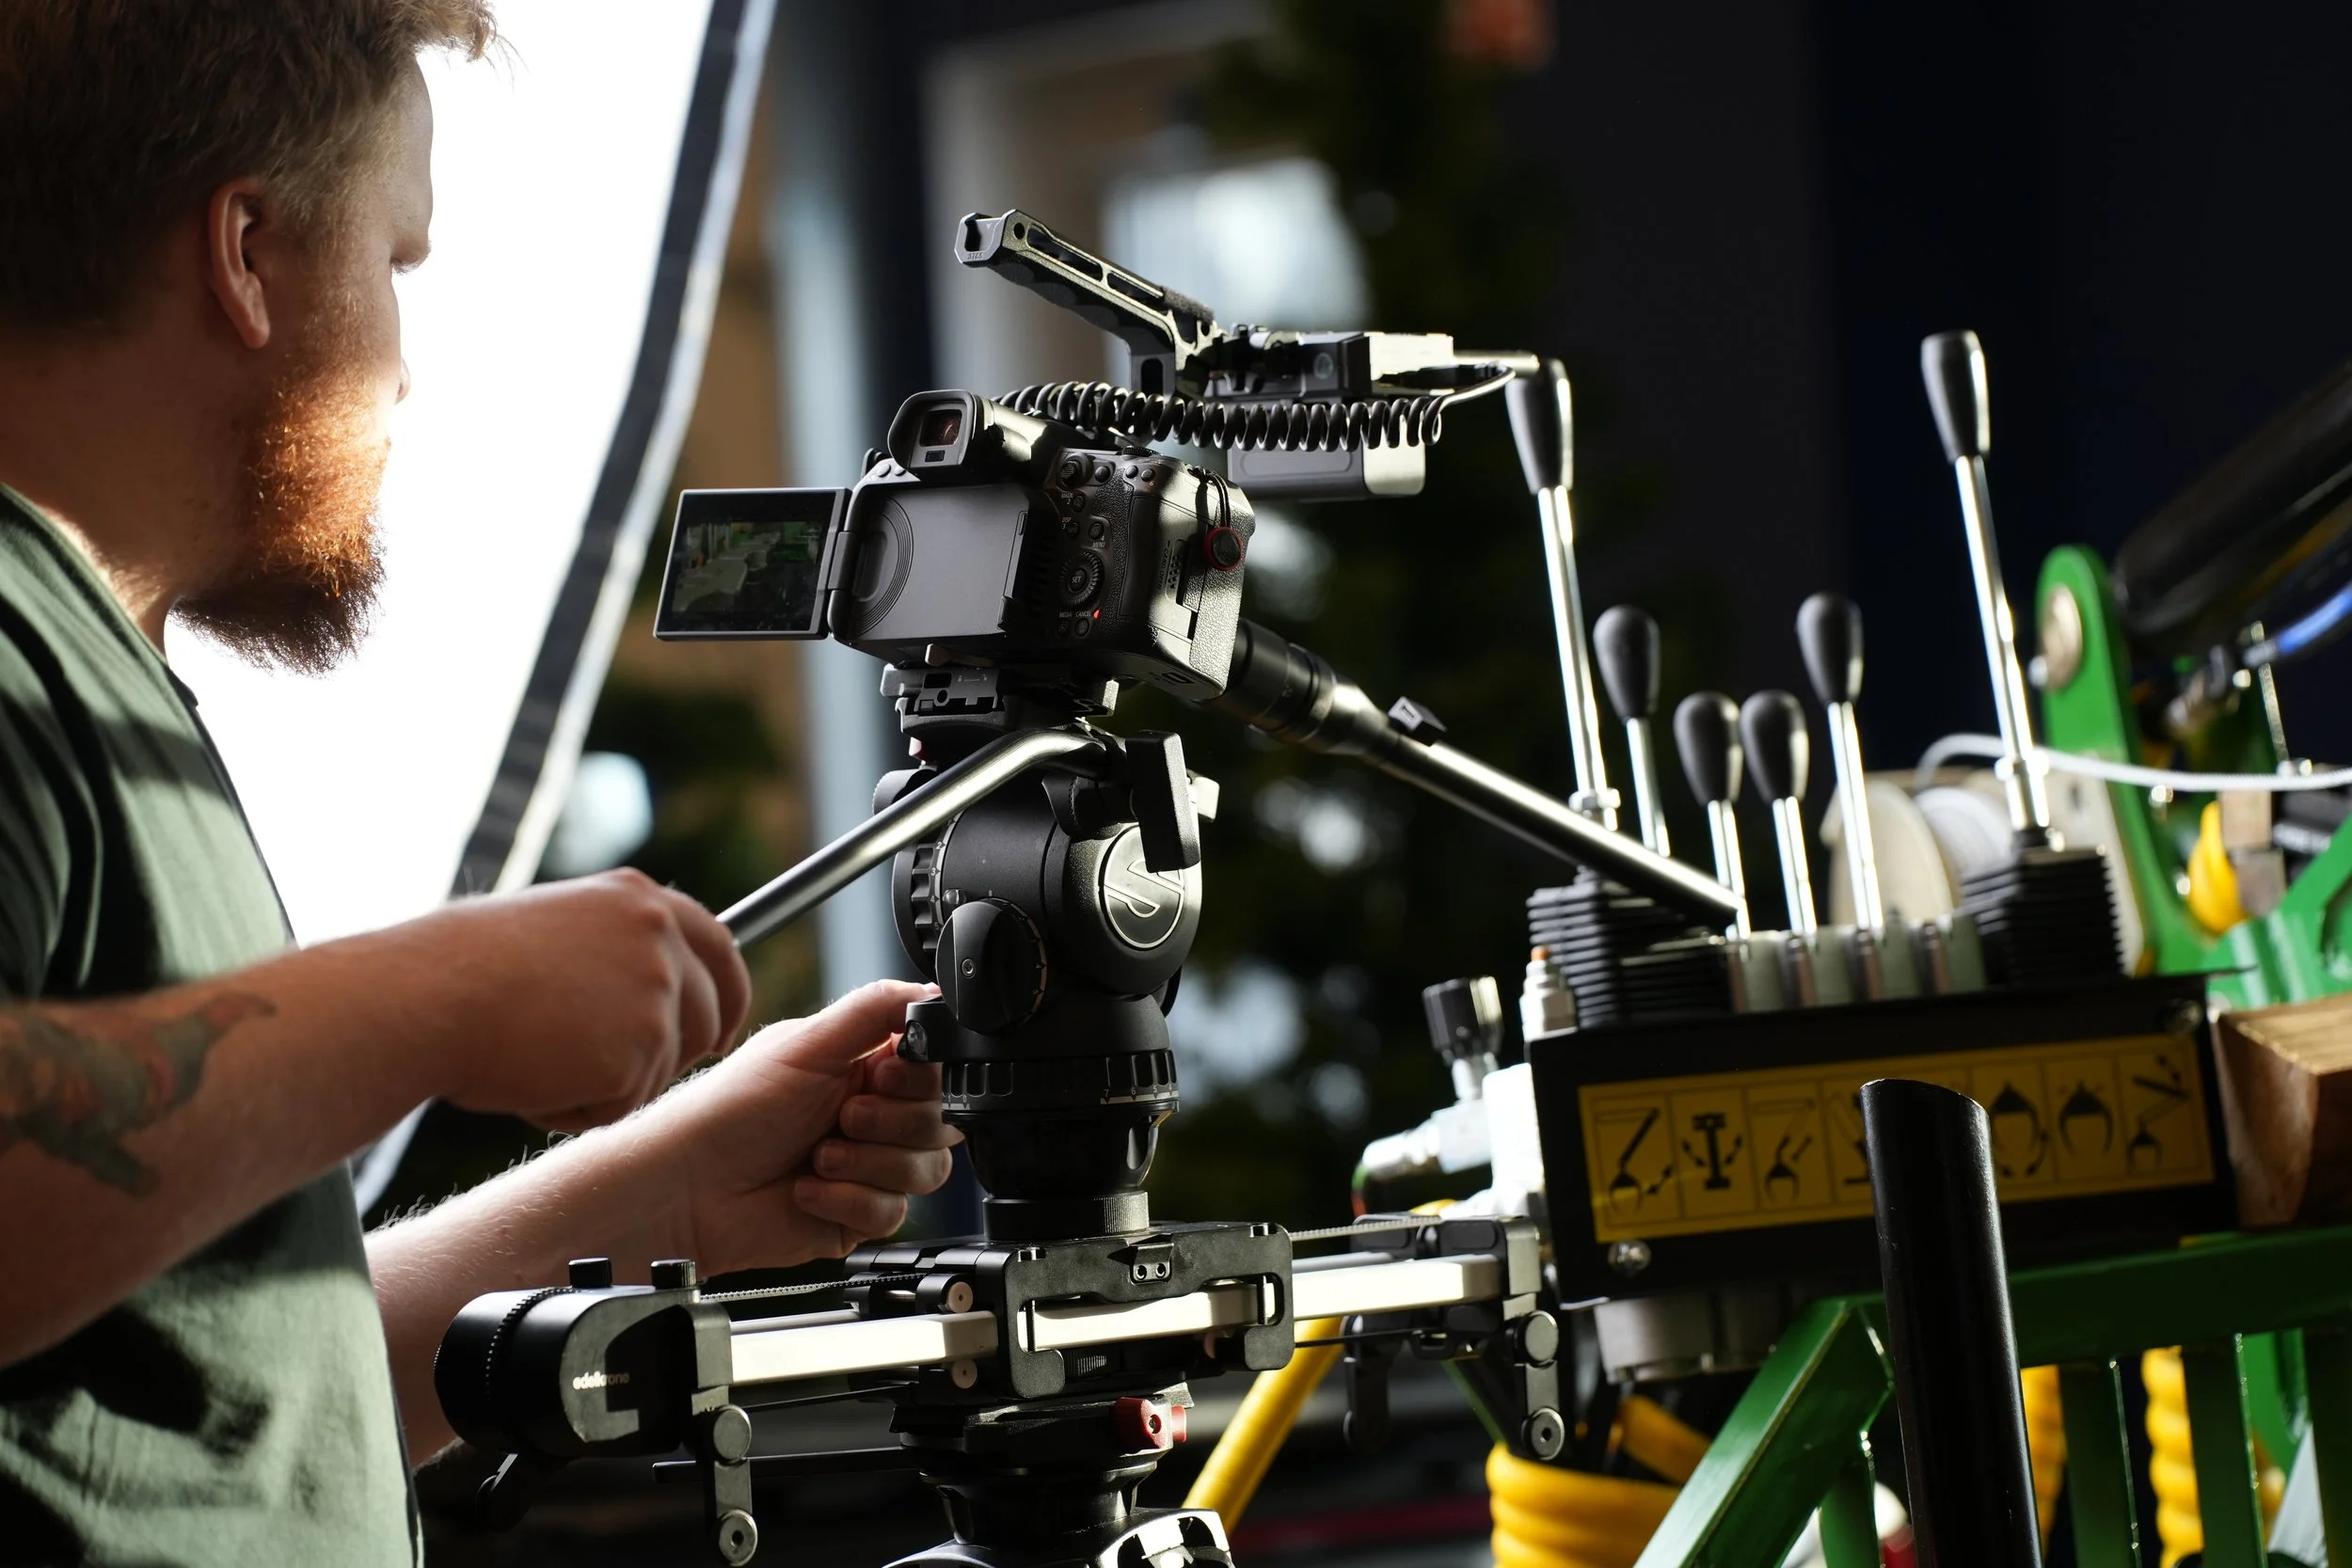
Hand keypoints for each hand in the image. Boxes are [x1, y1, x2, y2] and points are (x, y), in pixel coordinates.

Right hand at [394, 869, 751, 1131]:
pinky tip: (528, 1082)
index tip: (722, 1029)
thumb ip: (610, 949)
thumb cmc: (457, 969)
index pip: (718, 946)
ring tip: (533, 1061)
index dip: (727, 995)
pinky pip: (620, 1107)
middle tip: (615, 1076)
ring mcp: (656, 993)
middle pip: (708, 1016)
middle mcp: (659, 937)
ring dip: (605, 1085)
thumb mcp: (552, 928)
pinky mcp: (639, 1052)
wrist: (423, 998)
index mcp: (637, 899)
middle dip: (672, 1056)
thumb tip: (641, 992)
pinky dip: (575, 1111)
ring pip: (660, 1070)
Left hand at [639, 979, 959, 1273]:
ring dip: (868, 1164)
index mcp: (864, 1065)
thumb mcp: (806, 1044)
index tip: (882, 1077)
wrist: (690, 1189)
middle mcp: (872, 1113)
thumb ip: (875, 1008)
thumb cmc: (730, 1110)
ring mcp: (868, 1166)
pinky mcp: (858, 1213)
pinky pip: (893, 1212)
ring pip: (927, 1169)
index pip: (935, 1069)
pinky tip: (807, 1190)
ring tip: (818, 1157)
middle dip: (889, 1124)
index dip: (918, 1078)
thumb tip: (931, 988)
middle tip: (842, 1117)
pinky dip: (848, 1200)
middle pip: (941, 1121)